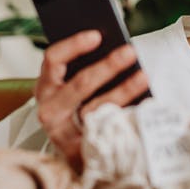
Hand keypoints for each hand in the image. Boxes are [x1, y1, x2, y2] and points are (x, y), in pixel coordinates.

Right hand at [34, 30, 150, 170]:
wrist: (73, 152)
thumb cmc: (76, 108)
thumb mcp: (71, 88)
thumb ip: (83, 68)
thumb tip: (115, 48)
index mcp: (45, 87)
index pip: (53, 59)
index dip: (74, 45)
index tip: (97, 35)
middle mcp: (49, 110)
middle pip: (80, 84)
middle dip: (107, 66)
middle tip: (130, 51)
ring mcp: (63, 134)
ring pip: (97, 109)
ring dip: (124, 90)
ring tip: (144, 76)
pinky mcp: (80, 153)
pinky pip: (106, 132)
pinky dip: (126, 117)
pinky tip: (144, 105)